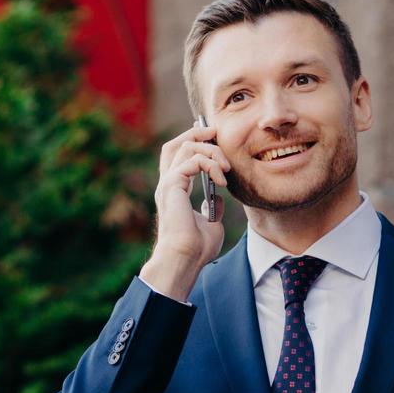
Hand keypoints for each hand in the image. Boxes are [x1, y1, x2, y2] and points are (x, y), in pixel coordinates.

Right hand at [141, 122, 230, 298]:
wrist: (186, 260)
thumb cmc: (196, 249)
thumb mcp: (211, 224)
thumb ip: (213, 208)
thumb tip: (218, 199)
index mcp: (174, 190)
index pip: (179, 156)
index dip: (195, 142)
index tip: (216, 140)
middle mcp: (168, 184)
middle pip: (176, 144)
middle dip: (196, 132)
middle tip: (217, 133)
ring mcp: (168, 183)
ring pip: (186, 147)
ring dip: (211, 151)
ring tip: (226, 168)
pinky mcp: (172, 185)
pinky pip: (192, 160)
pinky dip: (210, 164)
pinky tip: (221, 178)